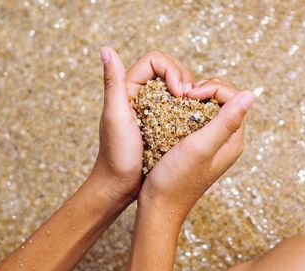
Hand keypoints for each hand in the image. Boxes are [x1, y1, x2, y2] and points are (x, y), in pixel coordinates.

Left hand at [89, 48, 194, 202]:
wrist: (118, 187)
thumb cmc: (116, 155)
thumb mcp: (116, 117)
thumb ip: (113, 82)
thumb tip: (106, 49)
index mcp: (129, 87)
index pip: (156, 60)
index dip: (173, 70)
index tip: (180, 92)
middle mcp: (142, 94)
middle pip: (171, 71)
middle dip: (186, 80)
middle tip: (192, 101)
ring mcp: (155, 109)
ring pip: (179, 89)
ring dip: (192, 94)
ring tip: (196, 110)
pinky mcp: (164, 124)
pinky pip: (182, 108)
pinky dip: (192, 109)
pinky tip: (197, 121)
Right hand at [138, 78, 255, 217]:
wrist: (158, 207)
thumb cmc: (176, 180)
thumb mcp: (201, 147)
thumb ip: (226, 121)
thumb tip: (251, 94)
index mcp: (233, 140)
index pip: (234, 97)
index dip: (212, 88)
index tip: (189, 94)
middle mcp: (227, 141)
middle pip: (225, 100)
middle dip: (205, 90)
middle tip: (183, 95)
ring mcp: (212, 144)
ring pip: (210, 107)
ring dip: (195, 99)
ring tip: (178, 102)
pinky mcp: (198, 147)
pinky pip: (198, 118)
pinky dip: (187, 110)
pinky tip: (173, 113)